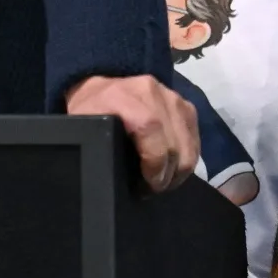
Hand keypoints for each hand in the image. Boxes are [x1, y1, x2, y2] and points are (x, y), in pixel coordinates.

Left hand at [66, 74, 200, 190]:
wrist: (101, 89)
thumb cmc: (90, 112)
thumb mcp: (83, 128)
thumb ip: (96, 146)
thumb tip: (105, 179)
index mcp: (125, 97)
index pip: (151, 130)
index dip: (154, 163)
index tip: (147, 185)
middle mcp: (152, 92)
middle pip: (174, 142)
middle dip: (167, 174)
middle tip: (153, 188)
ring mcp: (172, 96)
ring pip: (188, 143)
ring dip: (179, 169)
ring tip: (163, 179)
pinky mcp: (184, 104)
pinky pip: (194, 138)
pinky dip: (187, 157)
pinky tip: (172, 167)